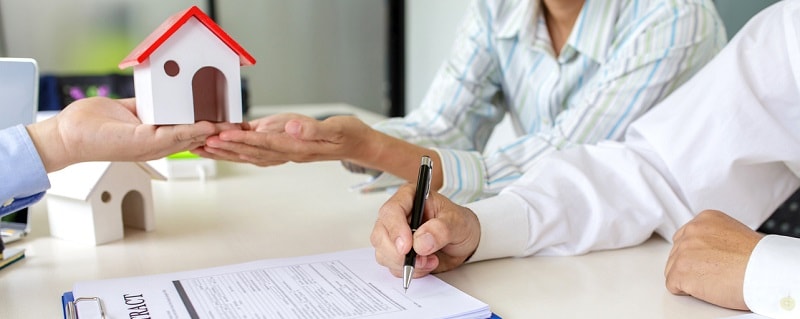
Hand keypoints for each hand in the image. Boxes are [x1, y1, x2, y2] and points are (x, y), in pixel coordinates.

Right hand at [26, 97, 224, 171]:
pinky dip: (174, 91)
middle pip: (192, 123)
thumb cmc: (103, 145)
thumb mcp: (145, 142)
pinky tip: (187, 84)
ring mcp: (149, 119)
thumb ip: (173, 136)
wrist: (72, 132)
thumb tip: (202, 131)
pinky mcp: (139, 105)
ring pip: (179, 109)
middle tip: (233, 109)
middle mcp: (159, 133)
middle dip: (213, 118)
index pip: (196, 137)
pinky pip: (161, 96)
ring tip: (216, 96)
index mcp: (163, 146)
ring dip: (196, 104)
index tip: (234, 124)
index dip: (215, 131)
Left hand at [195, 113, 380, 166]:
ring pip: (250, 155)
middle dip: (224, 148)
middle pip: (251, 152)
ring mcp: (286, 154)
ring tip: (203, 148)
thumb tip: (292, 128)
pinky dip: (239, 151)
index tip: (221, 134)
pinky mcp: (286, 151)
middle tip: (199, 144)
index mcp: (298, 147)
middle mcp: (288, 153)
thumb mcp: (337, 128)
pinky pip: (258, 153)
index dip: (242, 139)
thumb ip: (314, 129)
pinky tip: (227, 150)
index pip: (265, 143)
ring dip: (227, 153)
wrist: (358, 145)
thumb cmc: (349, 134)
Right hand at [370, 183, 480, 277]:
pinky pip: (392, 266)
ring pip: (383, 253)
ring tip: (430, 260)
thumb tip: (421, 242)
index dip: (396, 229)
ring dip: (406, 263)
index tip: (407, 247)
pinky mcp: (396, 253)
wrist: (463, 242)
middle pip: (380, 234)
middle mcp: (397, 216)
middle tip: (420, 259)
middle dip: (398, 253)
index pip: (392, 210)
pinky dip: (409, 270)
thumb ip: (441, 229)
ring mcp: (394, 235)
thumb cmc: (459, 224)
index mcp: (410, 198)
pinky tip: (426, 264)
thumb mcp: (458, 222)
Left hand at [665, 210, 763, 309]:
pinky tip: (706, 288)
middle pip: (676, 253)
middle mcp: (691, 231)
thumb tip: (706, 250)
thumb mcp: (735, 234)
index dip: (696, 254)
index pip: (686, 237)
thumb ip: (714, 238)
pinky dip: (686, 291)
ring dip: (689, 278)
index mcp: (705, 219)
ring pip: (672, 269)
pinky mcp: (680, 271)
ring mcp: (683, 250)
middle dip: (691, 266)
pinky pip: (673, 285)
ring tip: (713, 280)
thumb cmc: (759, 258)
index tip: (708, 261)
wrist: (764, 271)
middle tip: (713, 273)